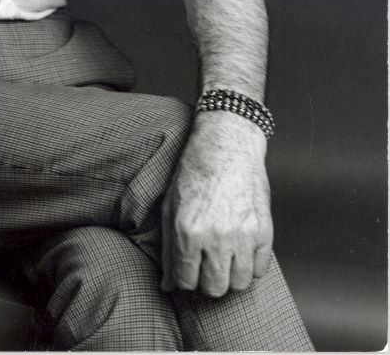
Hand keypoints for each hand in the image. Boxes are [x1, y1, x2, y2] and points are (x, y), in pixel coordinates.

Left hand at [160, 111, 272, 297]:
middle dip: (207, 281)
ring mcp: (243, 236)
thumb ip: (168, 249)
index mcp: (188, 231)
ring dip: (230, 276)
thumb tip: (167, 285)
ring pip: (239, 284)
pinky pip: (260, 269)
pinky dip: (250, 266)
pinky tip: (241, 250)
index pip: (186, 281)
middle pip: (215, 288)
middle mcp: (217, 238)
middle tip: (206, 265)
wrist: (227, 144)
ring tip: (224, 258)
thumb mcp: (171, 206)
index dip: (185, 278)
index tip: (187, 269)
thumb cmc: (195, 172)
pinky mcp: (264, 231)